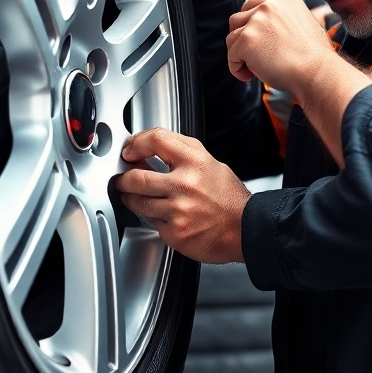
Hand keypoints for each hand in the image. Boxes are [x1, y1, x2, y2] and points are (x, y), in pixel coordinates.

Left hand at [114, 128, 249, 263]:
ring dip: (131, 198)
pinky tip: (162, 215)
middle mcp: (186, 185)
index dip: (137, 143)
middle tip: (124, 178)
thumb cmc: (229, 198)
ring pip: (137, 201)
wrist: (247, 229)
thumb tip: (152, 148)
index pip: (157, 140)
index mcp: (196, 162)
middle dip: (124, 178)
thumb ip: (182, 153)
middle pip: (137, 176)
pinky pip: (150, 222)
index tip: (130, 150)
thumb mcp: (211, 164)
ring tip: (137, 196)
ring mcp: (179, 210)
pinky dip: (151, 218)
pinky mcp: (175, 232)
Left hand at [227, 0, 371, 165]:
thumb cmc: (315, 60)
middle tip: (249, 57)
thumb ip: (286, 24)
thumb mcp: (306, 29)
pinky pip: (231, 56)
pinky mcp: (247, 40)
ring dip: (238, 55)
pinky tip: (249, 76)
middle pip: (237, 19)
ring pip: (232, 38)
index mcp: (284, 2)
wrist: (317, 72)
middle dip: (239, 38)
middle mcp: (269, 6)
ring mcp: (256, 22)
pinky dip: (237, 69)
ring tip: (252, 70)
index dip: (251, 26)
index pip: (255, 6)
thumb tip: (271, 36)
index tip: (257, 44)